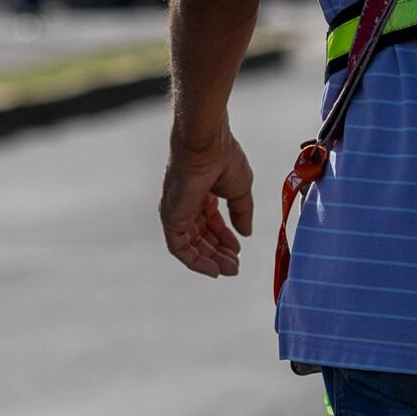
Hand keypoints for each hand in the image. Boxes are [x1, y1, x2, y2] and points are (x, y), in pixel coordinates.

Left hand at [161, 128, 253, 278]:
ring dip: (210, 260)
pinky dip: (195, 261)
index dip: (225, 239)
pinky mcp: (170, 218)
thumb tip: (245, 232)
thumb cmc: (223, 159)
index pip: (211, 223)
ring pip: (191, 245)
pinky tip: (212, 269)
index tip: (239, 251)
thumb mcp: (240, 191)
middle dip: (219, 253)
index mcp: (202, 193)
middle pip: (201, 237)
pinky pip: (180, 248)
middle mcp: (187, 203)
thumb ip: (241, 212)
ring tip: (228, 269)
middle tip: (235, 267)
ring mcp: (177, 211)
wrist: (207, 146)